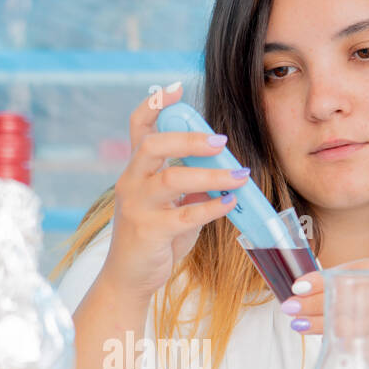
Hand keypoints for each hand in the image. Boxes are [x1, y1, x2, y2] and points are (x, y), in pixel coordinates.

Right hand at [99, 82, 250, 304]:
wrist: (129, 279)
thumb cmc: (154, 240)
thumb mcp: (171, 207)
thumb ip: (191, 187)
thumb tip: (225, 172)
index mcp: (136, 171)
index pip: (139, 127)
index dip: (156, 105)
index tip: (178, 89)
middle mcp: (131, 183)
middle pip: (154, 145)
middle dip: (188, 138)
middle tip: (220, 140)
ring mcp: (137, 207)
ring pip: (172, 179)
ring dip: (211, 174)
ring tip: (239, 175)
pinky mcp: (148, 231)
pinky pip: (184, 214)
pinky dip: (211, 207)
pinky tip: (230, 203)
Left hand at [281, 253, 368, 368]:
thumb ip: (349, 285)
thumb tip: (303, 287)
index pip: (357, 269)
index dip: (324, 279)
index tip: (297, 287)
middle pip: (357, 296)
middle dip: (318, 303)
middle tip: (291, 308)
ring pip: (361, 321)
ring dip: (324, 325)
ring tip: (300, 325)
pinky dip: (345, 343)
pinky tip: (326, 342)